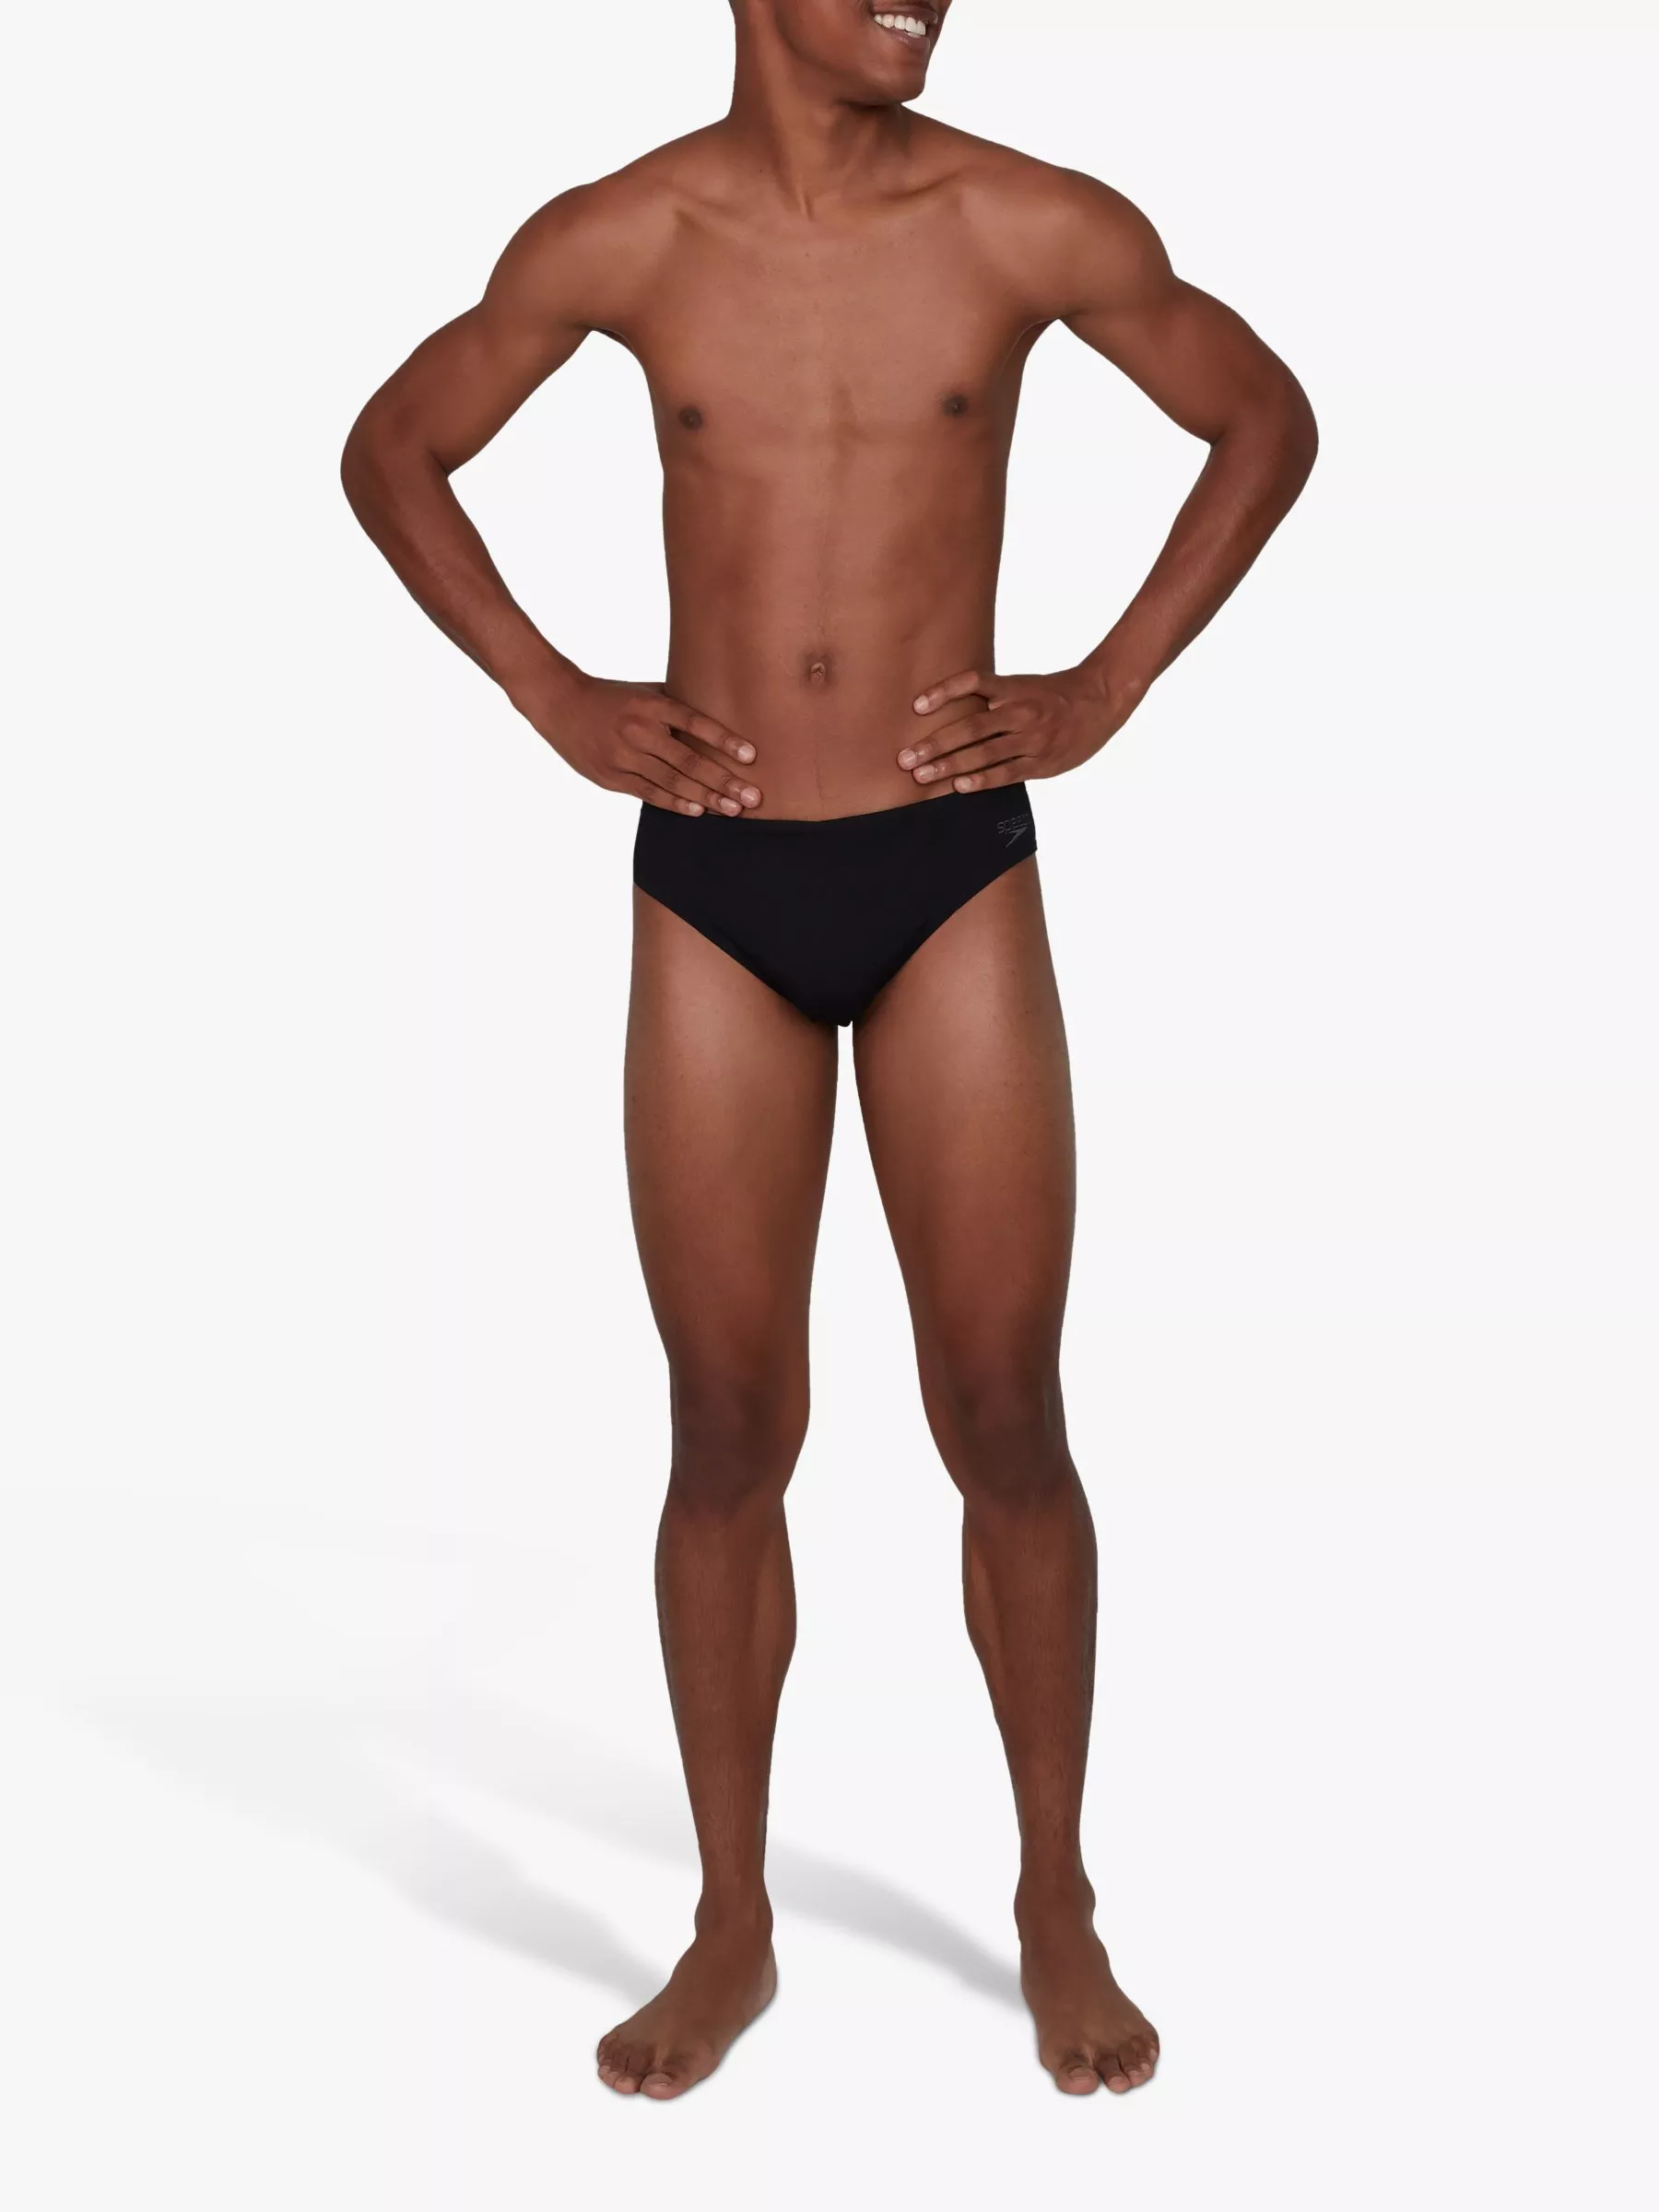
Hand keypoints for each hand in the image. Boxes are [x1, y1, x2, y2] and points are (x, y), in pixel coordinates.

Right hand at [517, 669, 761, 815]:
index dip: (724, 740)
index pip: (694, 723)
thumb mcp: (645, 693)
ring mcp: (623, 755)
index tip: (751, 756)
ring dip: (706, 798)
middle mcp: (639, 730)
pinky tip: (697, 812)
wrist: (560, 704)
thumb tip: (720, 716)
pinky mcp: (611, 776)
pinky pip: (649, 794)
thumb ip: (677, 707)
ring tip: (733, 810)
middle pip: (689, 760)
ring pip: (672, 782)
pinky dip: (675, 804)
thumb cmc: (612, 698)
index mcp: (651, 706)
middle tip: (753, 798)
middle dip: (724, 781)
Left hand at [897, 663, 1143, 792]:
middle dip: (934, 744)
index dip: (943, 693)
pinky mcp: (1043, 762)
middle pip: (970, 727)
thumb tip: (951, 710)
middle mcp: (1020, 711)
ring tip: (922, 776)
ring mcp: (1032, 738)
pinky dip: (983, 780)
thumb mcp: (1023, 685)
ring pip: (985, 753)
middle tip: (905, 758)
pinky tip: (961, 787)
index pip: (972, 683)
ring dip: (950, 766)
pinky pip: (1008, 773)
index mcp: (1013, 688)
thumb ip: (992, 697)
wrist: (1101, 700)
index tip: (916, 706)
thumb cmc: (1054, 695)